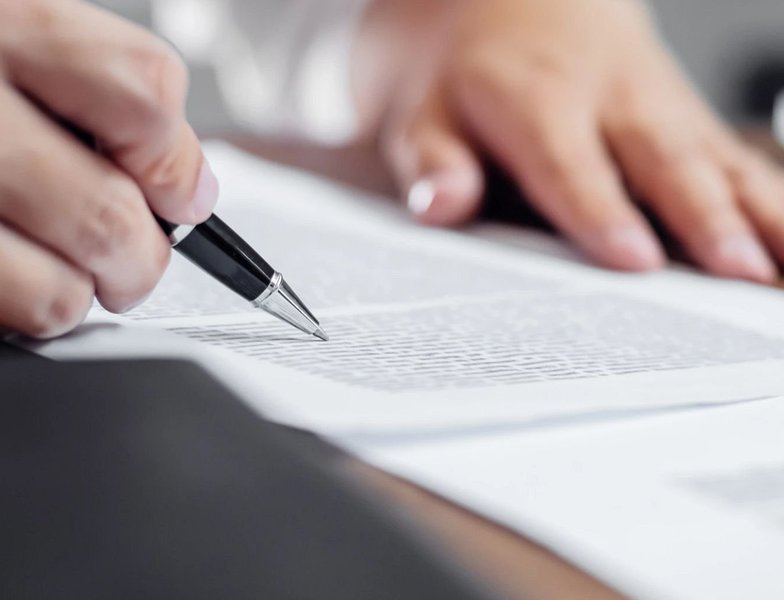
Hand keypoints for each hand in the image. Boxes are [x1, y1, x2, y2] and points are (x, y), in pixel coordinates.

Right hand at [0, 0, 216, 337]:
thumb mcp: (5, 28)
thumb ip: (98, 90)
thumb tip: (191, 189)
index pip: (145, 96)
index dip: (176, 162)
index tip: (179, 195)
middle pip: (108, 217)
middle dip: (139, 260)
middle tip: (129, 260)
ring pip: (52, 295)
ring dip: (70, 296)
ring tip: (52, 270)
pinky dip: (6, 313)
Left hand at [358, 0, 783, 281]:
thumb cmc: (464, 73)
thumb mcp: (420, 111)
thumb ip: (432, 161)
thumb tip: (439, 206)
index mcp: (534, 99)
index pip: (568, 164)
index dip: (602, 213)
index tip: (637, 262)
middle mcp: (609, 96)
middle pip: (662, 159)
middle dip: (706, 219)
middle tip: (742, 275)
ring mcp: (657, 102)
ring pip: (717, 157)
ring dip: (761, 213)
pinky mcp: (684, 115)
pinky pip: (736, 158)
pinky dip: (772, 201)